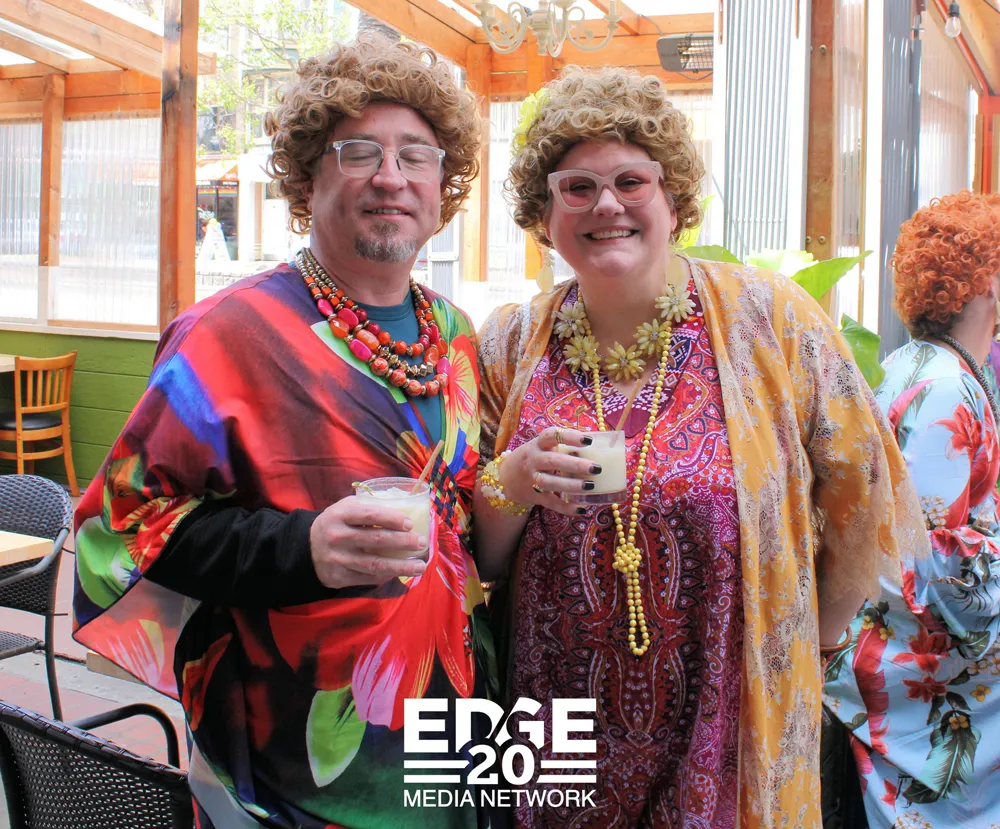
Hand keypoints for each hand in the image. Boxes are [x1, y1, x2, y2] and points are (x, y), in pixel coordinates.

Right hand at [309, 496, 428, 587]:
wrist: (306, 549)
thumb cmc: (336, 524)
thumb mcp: (345, 508)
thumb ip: (369, 506)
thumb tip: (406, 507)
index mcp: (340, 515)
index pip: (369, 515)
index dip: (391, 518)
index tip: (410, 523)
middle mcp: (338, 536)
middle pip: (376, 540)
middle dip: (403, 542)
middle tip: (422, 542)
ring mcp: (338, 558)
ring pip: (375, 564)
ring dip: (401, 566)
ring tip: (420, 566)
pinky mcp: (339, 577)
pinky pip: (368, 578)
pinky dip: (386, 576)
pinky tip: (400, 572)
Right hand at [500, 427, 599, 516]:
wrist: (505, 479)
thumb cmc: (533, 458)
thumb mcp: (541, 447)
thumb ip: (561, 446)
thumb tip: (596, 447)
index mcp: (537, 444)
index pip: (551, 435)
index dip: (569, 437)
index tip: (588, 440)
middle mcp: (533, 460)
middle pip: (553, 461)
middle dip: (575, 465)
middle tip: (596, 468)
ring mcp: (531, 479)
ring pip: (550, 482)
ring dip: (570, 485)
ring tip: (590, 486)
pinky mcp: (533, 496)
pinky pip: (550, 502)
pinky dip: (565, 507)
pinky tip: (580, 508)